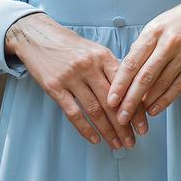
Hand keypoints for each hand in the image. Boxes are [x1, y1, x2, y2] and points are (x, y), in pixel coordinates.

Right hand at [5, 13, 149, 147]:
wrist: (38, 36)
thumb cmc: (70, 45)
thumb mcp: (95, 50)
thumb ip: (111, 69)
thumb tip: (132, 93)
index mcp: (103, 56)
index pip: (125, 86)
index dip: (135, 108)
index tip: (142, 125)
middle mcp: (88, 66)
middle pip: (111, 102)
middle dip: (124, 125)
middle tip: (132, 141)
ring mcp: (71, 77)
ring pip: (94, 110)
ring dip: (107, 131)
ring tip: (116, 144)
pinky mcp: (54, 87)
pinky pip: (73, 112)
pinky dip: (85, 128)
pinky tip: (95, 138)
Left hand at [105, 0, 180, 120]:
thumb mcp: (160, 22)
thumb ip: (144, 43)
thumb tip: (128, 65)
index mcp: (154, 31)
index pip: (131, 62)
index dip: (119, 84)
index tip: (111, 99)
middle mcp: (168, 43)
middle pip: (144, 77)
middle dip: (130, 100)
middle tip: (120, 116)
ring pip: (161, 84)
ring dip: (146, 103)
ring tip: (135, 116)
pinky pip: (178, 86)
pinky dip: (165, 100)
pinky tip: (155, 109)